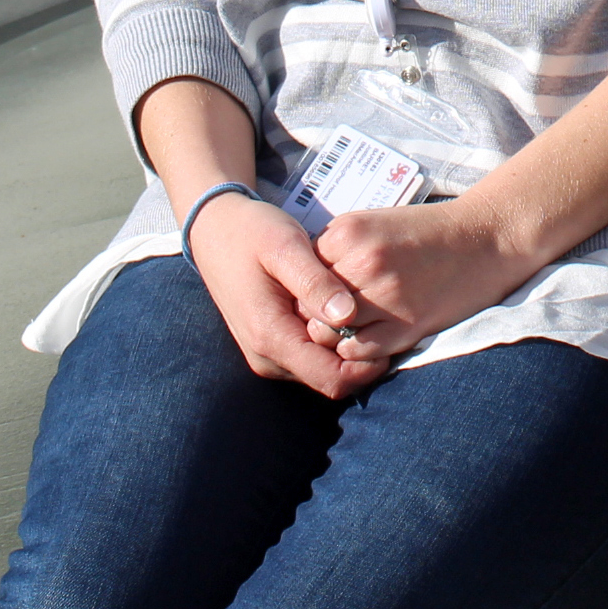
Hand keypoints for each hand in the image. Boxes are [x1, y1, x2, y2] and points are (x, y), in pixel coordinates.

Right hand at [186, 191, 374, 398]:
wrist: (215, 229)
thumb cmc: (251, 233)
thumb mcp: (286, 247)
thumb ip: (315, 283)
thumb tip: (347, 315)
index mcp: (271, 337)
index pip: (331, 379)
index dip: (367, 367)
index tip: (392, 334)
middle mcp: (267, 357)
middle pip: (330, 378)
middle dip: (361, 357)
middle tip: (385, 319)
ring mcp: (267, 355)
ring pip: (322, 370)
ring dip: (347, 349)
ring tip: (366, 311)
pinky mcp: (271, 345)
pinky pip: (310, 357)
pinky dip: (332, 341)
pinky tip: (343, 310)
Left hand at [306, 202, 542, 376]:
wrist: (487, 238)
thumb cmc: (429, 232)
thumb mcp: (375, 224)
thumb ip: (339, 250)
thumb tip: (306, 284)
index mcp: (348, 233)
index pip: (300, 274)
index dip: (305, 290)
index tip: (320, 296)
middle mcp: (361, 263)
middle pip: (309, 306)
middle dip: (316, 316)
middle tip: (332, 318)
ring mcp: (384, 296)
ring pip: (330, 333)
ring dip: (335, 337)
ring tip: (351, 330)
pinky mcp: (406, 325)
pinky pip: (359, 351)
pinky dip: (358, 352)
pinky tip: (371, 340)